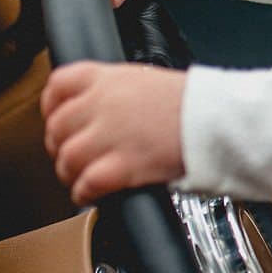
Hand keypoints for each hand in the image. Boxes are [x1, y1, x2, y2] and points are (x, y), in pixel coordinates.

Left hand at [42, 62, 186, 204]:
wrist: (219, 121)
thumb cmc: (196, 104)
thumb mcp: (150, 81)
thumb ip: (119, 92)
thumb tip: (102, 111)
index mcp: (109, 78)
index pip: (58, 86)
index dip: (52, 106)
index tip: (58, 118)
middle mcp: (102, 104)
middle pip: (57, 127)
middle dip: (61, 145)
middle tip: (74, 155)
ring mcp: (109, 135)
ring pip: (66, 158)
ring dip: (71, 172)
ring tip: (83, 178)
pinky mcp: (121, 165)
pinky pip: (85, 183)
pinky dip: (84, 192)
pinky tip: (92, 194)